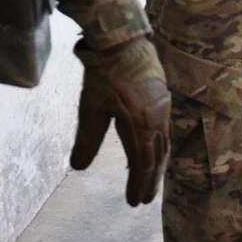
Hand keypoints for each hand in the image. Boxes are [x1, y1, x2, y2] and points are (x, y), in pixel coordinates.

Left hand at [72, 38, 170, 205]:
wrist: (122, 40)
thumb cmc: (104, 74)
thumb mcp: (90, 109)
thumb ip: (87, 140)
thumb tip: (78, 167)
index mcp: (141, 127)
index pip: (142, 165)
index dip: (138, 185)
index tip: (132, 201)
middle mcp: (157, 121)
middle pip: (157, 159)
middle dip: (150, 182)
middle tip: (145, 200)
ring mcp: (162, 109)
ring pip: (163, 145)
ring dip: (156, 166)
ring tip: (150, 180)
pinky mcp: (162, 98)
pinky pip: (164, 131)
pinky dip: (158, 148)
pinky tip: (152, 148)